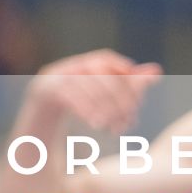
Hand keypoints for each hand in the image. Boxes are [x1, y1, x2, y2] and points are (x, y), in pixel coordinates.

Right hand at [23, 50, 161, 134]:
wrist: (34, 133)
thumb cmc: (74, 115)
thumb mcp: (101, 100)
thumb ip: (127, 85)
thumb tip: (157, 71)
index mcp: (78, 65)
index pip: (104, 59)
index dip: (122, 72)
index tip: (139, 96)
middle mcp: (63, 67)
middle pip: (97, 73)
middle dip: (118, 96)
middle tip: (131, 119)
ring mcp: (50, 79)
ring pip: (85, 86)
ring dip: (105, 107)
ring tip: (117, 127)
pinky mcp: (42, 93)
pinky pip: (69, 96)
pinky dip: (86, 110)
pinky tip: (98, 125)